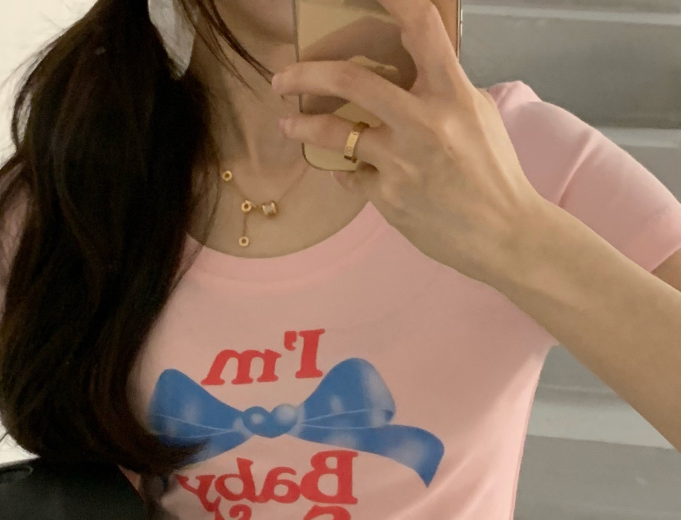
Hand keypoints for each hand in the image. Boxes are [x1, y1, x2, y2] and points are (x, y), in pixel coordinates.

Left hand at [272, 0, 547, 284]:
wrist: (502, 232)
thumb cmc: (493, 172)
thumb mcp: (476, 114)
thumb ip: (440, 89)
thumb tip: (406, 71)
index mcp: (452, 93)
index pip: (422, 28)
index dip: (393, 1)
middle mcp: (424, 122)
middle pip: (352, 81)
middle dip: (307, 75)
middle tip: (282, 77)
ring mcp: (402, 162)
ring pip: (335, 134)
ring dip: (303, 128)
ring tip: (286, 124)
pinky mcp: (388, 198)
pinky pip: (350, 175)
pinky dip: (343, 170)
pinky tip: (344, 169)